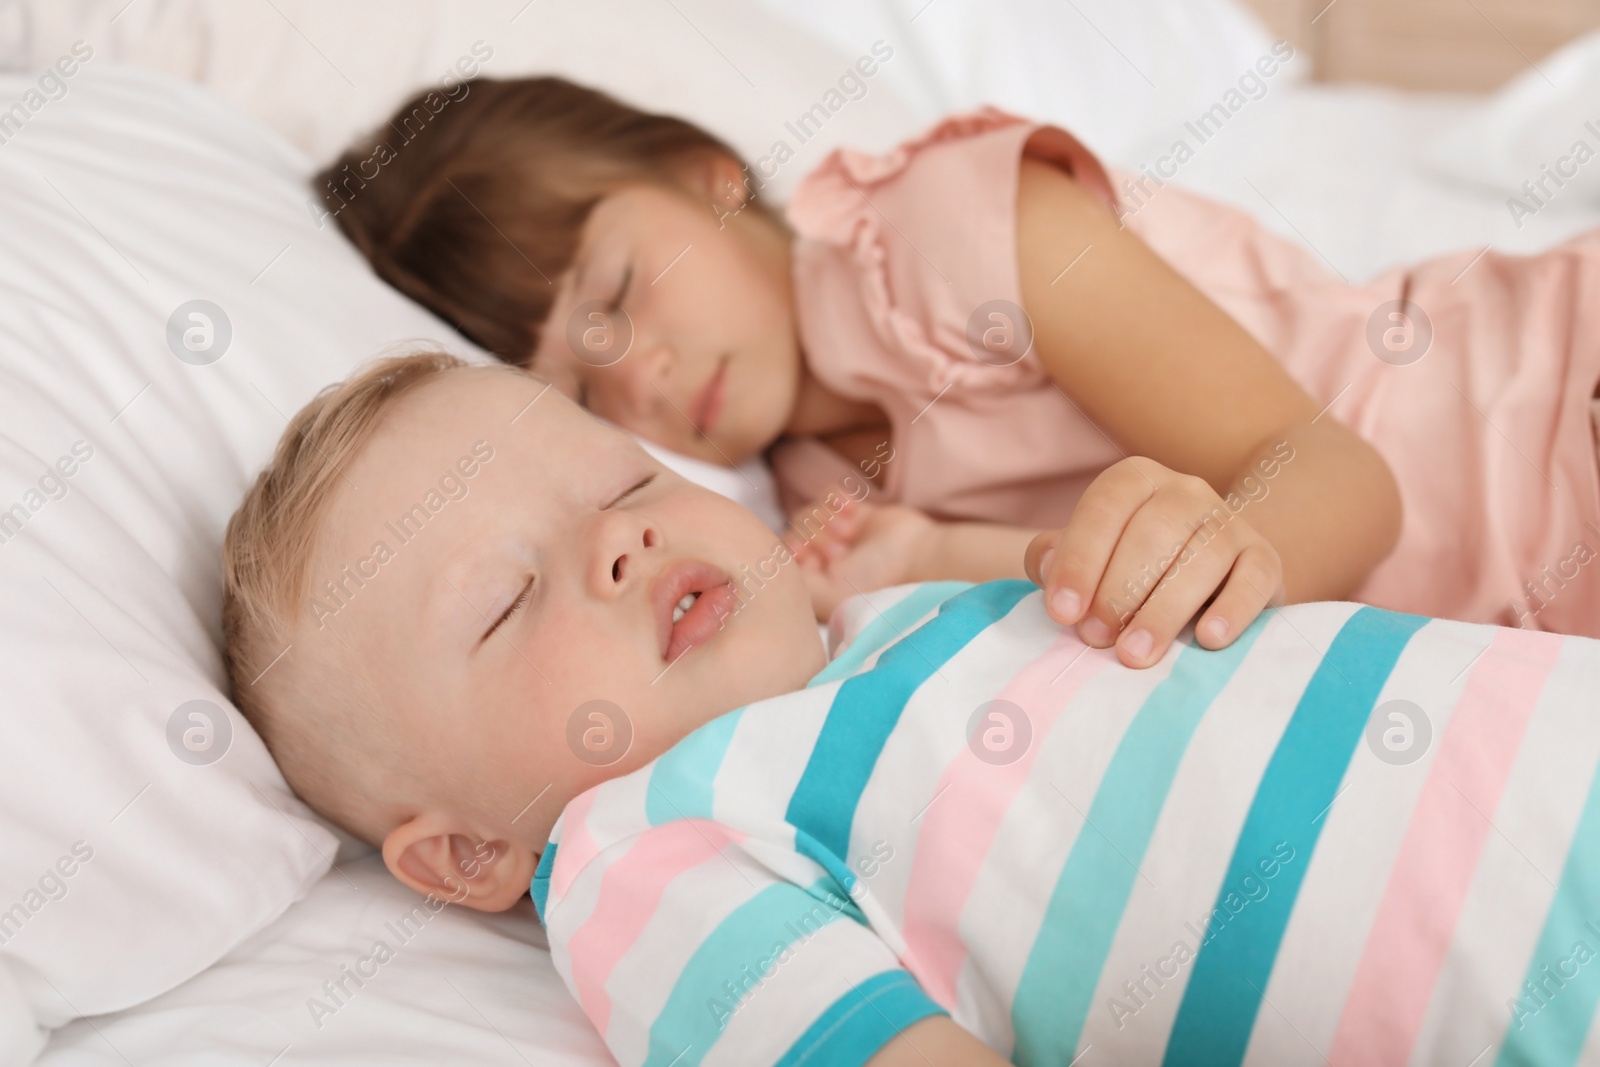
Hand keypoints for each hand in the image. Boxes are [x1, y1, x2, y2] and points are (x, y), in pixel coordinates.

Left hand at [787, 496, 937, 621]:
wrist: (919, 560)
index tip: (810, 556)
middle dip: (814, 536)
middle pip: (794, 530)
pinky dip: (834, 498)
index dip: (792, 550)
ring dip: (825, 519)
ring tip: (849, 533)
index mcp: (816, 584)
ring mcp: (840, 536)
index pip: (782, 556)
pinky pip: (828, 494)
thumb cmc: (874, 583)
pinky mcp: (856, 514)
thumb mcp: (825, 594)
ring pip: (809, 511)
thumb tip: (775, 560)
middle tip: (841, 552)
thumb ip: (793, 579)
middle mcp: (826, 561)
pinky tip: (851, 510)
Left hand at [1023, 456, 1283, 666]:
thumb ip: (1055, 557)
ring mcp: (1231, 523)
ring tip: (1136, 653)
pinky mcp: (1265, 559)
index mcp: (1135, 480)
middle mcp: (1186, 491)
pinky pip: (1254, 579)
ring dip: (1164, 610)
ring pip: (1203, 557)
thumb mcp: (1088, 555)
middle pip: (1153, 533)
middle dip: (1118, 591)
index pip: (1105, 508)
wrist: (1212, 569)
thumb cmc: (1130, 566)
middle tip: (1096, 639)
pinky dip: (1232, 610)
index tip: (1063, 612)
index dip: (1081, 560)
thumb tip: (1047, 569)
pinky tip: (1208, 639)